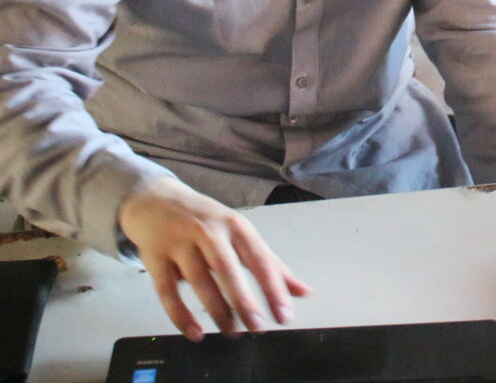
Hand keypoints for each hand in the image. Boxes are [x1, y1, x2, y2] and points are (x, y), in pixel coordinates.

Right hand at [118, 176, 310, 339]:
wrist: (156, 199)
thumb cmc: (206, 221)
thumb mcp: (241, 234)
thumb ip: (271, 264)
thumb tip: (303, 292)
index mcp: (236, 226)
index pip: (260, 259)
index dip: (273, 288)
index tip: (284, 314)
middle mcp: (208, 231)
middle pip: (228, 268)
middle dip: (244, 300)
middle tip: (257, 327)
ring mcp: (179, 243)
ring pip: (199, 280)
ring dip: (217, 310)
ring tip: (232, 332)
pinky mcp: (154, 257)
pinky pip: (167, 291)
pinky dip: (180, 315)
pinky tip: (195, 332)